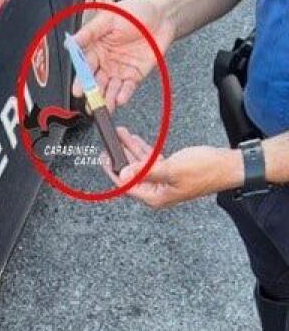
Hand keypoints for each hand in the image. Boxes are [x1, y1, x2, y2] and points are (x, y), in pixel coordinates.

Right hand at [73, 0, 175, 110]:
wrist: (162, 15)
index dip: (81, 79)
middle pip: (95, 81)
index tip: (78, 90)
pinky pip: (128, 87)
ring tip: (104, 107)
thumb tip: (70, 43)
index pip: (85, 66)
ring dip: (106, 98)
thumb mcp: (108, 18)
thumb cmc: (134, 12)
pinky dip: (124, 94)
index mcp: (95, 48)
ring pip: (110, 88)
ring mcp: (120, 69)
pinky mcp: (135, 75)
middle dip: (92, 93)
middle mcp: (105, 61)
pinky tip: (120, 100)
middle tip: (89, 103)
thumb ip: (89, 32)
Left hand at [104, 128, 243, 208]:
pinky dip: (142, 150)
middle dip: (120, 156)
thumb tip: (123, 174)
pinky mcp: (169, 171)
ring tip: (120, 134)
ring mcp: (163, 181)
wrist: (228, 165)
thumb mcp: (171, 169)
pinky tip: (133, 139)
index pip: (126, 186)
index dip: (112, 170)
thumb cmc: (205, 170)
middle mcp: (157, 191)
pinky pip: (150, 160)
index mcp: (155, 197)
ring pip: (140, 164)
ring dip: (130, 149)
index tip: (103, 157)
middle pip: (131, 173)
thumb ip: (146, 172)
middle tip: (108, 142)